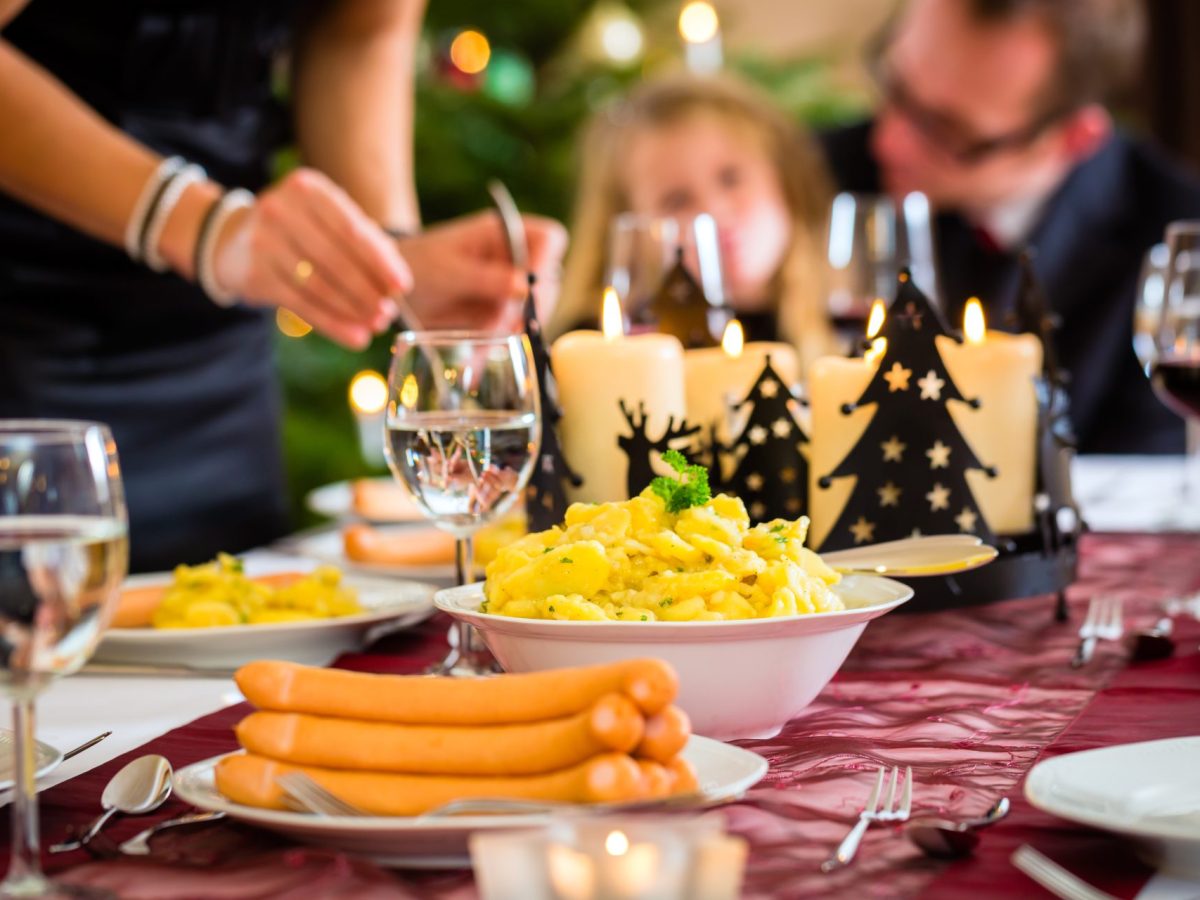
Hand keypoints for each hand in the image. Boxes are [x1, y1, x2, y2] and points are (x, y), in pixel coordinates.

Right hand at [211, 168, 410, 348]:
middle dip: (368, 291)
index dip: (380, 261)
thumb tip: (397, 284)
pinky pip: (300, 305)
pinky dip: (332, 324)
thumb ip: (365, 243)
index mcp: (308, 188)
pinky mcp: (255, 274)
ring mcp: (263, 241)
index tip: (402, 286)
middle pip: (336, 259)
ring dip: (352, 310)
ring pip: (318, 285)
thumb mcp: (329, 221)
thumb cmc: (301, 229)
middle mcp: (281, 209)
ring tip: (375, 325)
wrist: (235, 239)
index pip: (352, 229)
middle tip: (389, 314)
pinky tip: (354, 337)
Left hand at [397, 210, 567, 330]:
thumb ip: (487, 278)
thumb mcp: (450, 270)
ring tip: (485, 345)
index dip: (546, 262)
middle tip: (512, 326)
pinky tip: (478, 356)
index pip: (548, 239)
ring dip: (513, 330)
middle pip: (547, 282)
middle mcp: (514, 259)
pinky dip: (497, 344)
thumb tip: (525, 288)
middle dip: (531, 308)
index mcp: (504, 234)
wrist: (389, 288)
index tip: (531, 290)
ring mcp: (509, 287)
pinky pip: (510, 330)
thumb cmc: (417, 263)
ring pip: (532, 311)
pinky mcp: (499, 313)